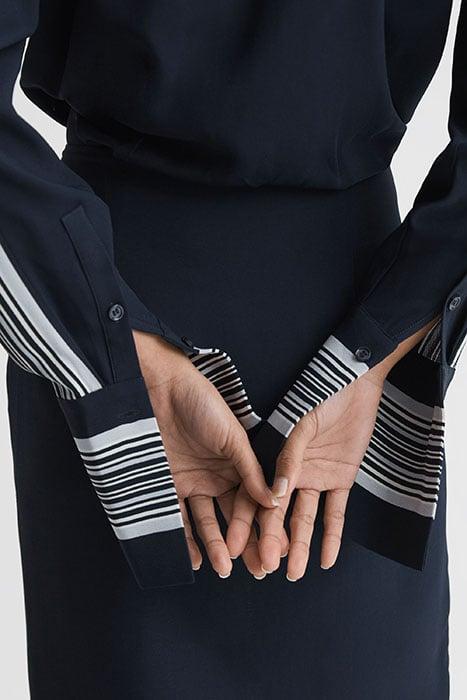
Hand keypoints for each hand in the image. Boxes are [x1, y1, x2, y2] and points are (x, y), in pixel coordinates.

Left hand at [133, 330, 277, 577]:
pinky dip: (185, 538)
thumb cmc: (203, 403)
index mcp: (238, 465)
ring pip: (207, 522)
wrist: (162, 389)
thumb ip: (250, 471)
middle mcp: (217, 477)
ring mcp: (192, 482)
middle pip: (234, 517)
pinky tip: (196, 558)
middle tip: (256, 570)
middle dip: (245, 543)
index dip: (265, 526)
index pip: (254, 502)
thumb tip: (274, 501)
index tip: (274, 550)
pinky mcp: (168, 484)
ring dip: (216, 545)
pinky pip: (177, 516)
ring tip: (224, 567)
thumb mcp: (233, 437)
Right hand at [227, 369, 384, 577]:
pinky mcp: (341, 478)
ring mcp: (316, 477)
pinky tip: (326, 559)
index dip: (245, 523)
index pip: (254, 496)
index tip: (234, 550)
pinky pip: (336, 512)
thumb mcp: (302, 424)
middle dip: (270, 541)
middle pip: (278, 513)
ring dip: (300, 544)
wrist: (356, 380)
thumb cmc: (322, 394)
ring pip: (305, 517)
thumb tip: (275, 494)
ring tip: (294, 573)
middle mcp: (292, 472)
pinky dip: (332, 535)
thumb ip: (290, 458)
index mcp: (274, 457)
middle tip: (263, 569)